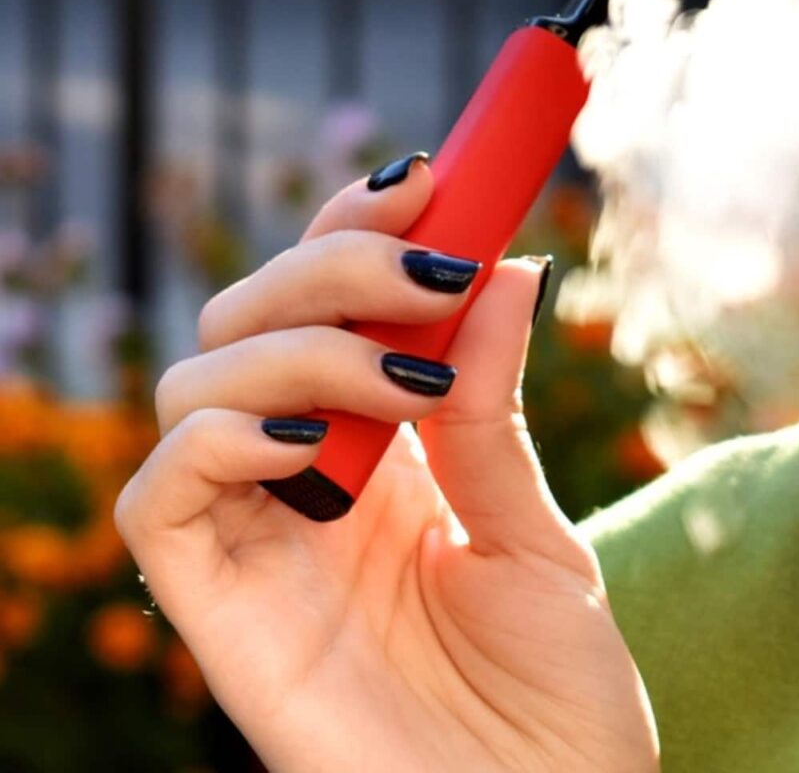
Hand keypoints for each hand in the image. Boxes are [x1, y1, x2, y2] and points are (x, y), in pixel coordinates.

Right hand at [115, 155, 658, 772]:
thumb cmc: (554, 703)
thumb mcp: (533, 529)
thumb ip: (494, 407)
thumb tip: (505, 268)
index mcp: (379, 453)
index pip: (328, 304)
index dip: (358, 230)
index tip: (431, 177)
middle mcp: (305, 480)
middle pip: (252, 316)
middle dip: (336, 265)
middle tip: (433, 267)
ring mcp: (257, 539)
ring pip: (198, 380)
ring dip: (301, 341)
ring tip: (408, 375)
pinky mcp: (218, 610)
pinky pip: (163, 496)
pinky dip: (224, 436)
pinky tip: (318, 439)